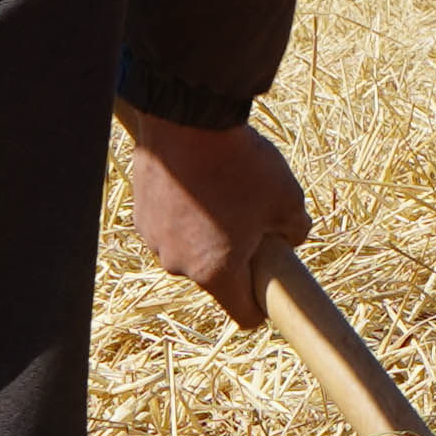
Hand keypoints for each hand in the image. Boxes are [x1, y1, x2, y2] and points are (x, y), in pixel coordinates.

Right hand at [121, 110, 310, 326]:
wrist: (189, 121)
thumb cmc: (241, 166)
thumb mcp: (288, 200)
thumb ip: (295, 231)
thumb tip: (290, 239)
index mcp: (215, 272)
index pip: (242, 313)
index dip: (261, 304)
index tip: (271, 285)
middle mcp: (178, 264)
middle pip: (215, 276)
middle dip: (235, 256)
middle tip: (252, 218)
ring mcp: (154, 239)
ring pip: (190, 248)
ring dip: (206, 232)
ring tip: (223, 191)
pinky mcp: (140, 213)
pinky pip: (170, 224)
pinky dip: (185, 213)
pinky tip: (198, 181)